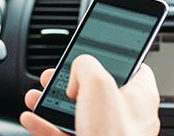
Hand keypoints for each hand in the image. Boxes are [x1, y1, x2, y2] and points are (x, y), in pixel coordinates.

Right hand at [20, 55, 160, 135]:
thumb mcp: (97, 83)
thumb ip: (86, 64)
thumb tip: (77, 69)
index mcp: (140, 95)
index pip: (134, 65)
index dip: (113, 54)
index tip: (95, 47)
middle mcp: (127, 115)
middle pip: (97, 88)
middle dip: (70, 80)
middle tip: (56, 74)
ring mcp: (108, 134)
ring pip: (78, 112)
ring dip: (52, 102)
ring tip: (36, 95)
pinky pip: (66, 133)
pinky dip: (47, 125)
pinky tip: (32, 118)